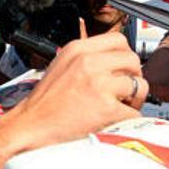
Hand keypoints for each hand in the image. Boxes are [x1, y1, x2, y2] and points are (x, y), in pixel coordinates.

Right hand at [7, 32, 146, 150]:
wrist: (29, 127)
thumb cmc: (44, 103)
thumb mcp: (62, 65)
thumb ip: (87, 58)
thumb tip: (116, 60)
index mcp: (78, 49)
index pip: (119, 40)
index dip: (125, 57)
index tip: (121, 70)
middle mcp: (89, 63)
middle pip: (133, 61)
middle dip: (133, 77)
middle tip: (123, 92)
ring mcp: (98, 85)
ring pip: (139, 85)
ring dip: (134, 98)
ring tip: (119, 106)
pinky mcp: (106, 109)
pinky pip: (134, 111)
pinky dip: (127, 119)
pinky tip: (112, 121)